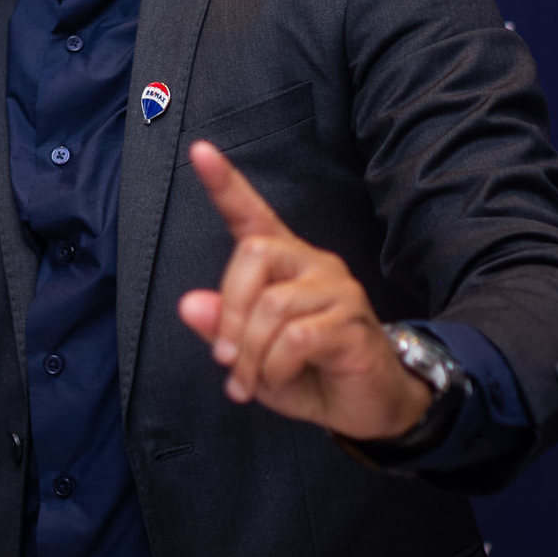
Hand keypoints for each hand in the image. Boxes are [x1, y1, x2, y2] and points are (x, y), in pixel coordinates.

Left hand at [177, 142, 432, 440]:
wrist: (368, 406)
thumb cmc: (307, 374)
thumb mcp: (251, 356)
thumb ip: (221, 329)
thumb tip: (188, 305)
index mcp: (284, 263)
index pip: (252, 215)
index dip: (225, 184)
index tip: (199, 151)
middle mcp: (313, 263)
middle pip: (254, 254)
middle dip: (229, 311)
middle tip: (225, 359)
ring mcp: (337, 289)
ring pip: (272, 305)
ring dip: (250, 354)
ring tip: (250, 383)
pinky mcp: (352, 322)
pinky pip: (296, 339)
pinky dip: (274, 368)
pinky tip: (279, 380)